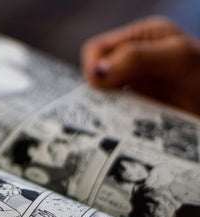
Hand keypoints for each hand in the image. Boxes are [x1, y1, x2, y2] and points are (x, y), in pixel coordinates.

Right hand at [82, 15, 199, 114]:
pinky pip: (114, 112)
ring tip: (123, 114)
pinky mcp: (138, 107)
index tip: (103, 86)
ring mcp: (135, 84)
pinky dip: (115, 118)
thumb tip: (96, 72)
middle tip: (115, 103)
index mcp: (140, 37)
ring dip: (107, 106)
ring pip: (102, 95)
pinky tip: (126, 122)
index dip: (94, 67)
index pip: (97, 49)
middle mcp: (134, 59)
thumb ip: (136, 58)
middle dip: (99, 88)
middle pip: (96, 73)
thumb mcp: (177, 58)